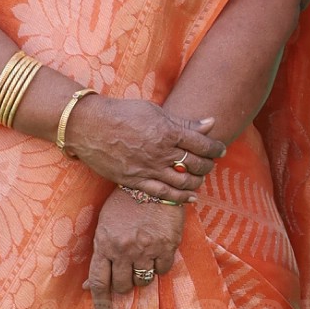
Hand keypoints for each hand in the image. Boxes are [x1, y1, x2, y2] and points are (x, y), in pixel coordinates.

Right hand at [64, 94, 225, 201]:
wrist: (89, 126)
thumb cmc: (122, 113)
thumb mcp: (154, 111)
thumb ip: (183, 121)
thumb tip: (210, 123)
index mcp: (167, 131)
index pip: (202, 143)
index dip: (215, 148)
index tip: (220, 149)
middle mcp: (161, 152)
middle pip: (195, 164)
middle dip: (208, 165)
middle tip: (211, 163)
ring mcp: (148, 169)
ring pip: (183, 181)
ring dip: (198, 181)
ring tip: (201, 178)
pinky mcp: (135, 181)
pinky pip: (163, 194)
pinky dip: (181, 197)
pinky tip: (192, 197)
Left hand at [88, 185, 185, 308]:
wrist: (153, 183)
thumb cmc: (125, 203)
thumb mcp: (105, 225)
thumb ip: (99, 254)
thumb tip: (87, 285)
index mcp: (104, 244)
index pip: (99, 281)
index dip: (100, 302)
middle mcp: (123, 250)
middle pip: (122, 286)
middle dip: (124, 285)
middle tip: (129, 273)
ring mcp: (146, 249)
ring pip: (142, 281)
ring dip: (142, 276)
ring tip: (144, 260)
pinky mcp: (167, 246)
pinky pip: (163, 270)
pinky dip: (160, 266)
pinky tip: (159, 253)